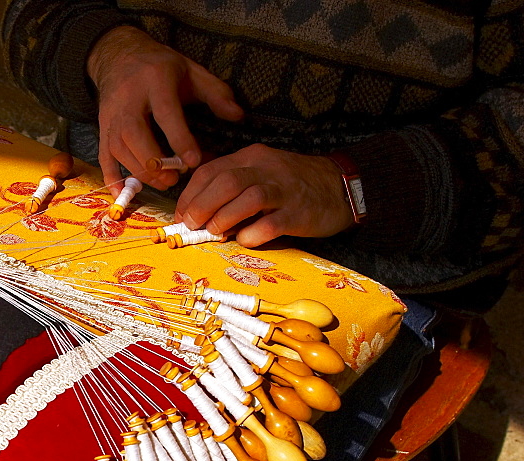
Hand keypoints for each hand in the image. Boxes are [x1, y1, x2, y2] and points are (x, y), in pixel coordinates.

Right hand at [87, 26, 242, 194]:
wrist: (119, 56)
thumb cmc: (160, 66)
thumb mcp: (192, 71)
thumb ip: (216, 93)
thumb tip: (238, 116)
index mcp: (155, 80)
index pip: (166, 113)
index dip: (179, 140)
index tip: (193, 162)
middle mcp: (128, 99)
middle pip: (135, 134)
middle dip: (155, 162)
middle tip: (175, 178)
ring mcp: (111, 115)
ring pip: (119, 148)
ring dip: (140, 171)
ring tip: (163, 183)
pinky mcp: (102, 128)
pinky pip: (103, 156)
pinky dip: (112, 177)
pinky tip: (123, 193)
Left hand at [174, 144, 354, 246]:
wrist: (342, 186)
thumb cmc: (293, 185)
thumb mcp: (261, 174)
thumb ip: (232, 188)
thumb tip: (199, 215)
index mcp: (251, 157)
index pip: (210, 171)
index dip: (190, 195)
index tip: (180, 216)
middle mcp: (266, 169)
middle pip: (225, 182)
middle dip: (201, 205)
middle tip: (191, 225)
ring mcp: (284, 191)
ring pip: (247, 198)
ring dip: (223, 218)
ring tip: (214, 233)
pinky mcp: (299, 214)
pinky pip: (271, 224)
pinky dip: (252, 235)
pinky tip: (245, 240)